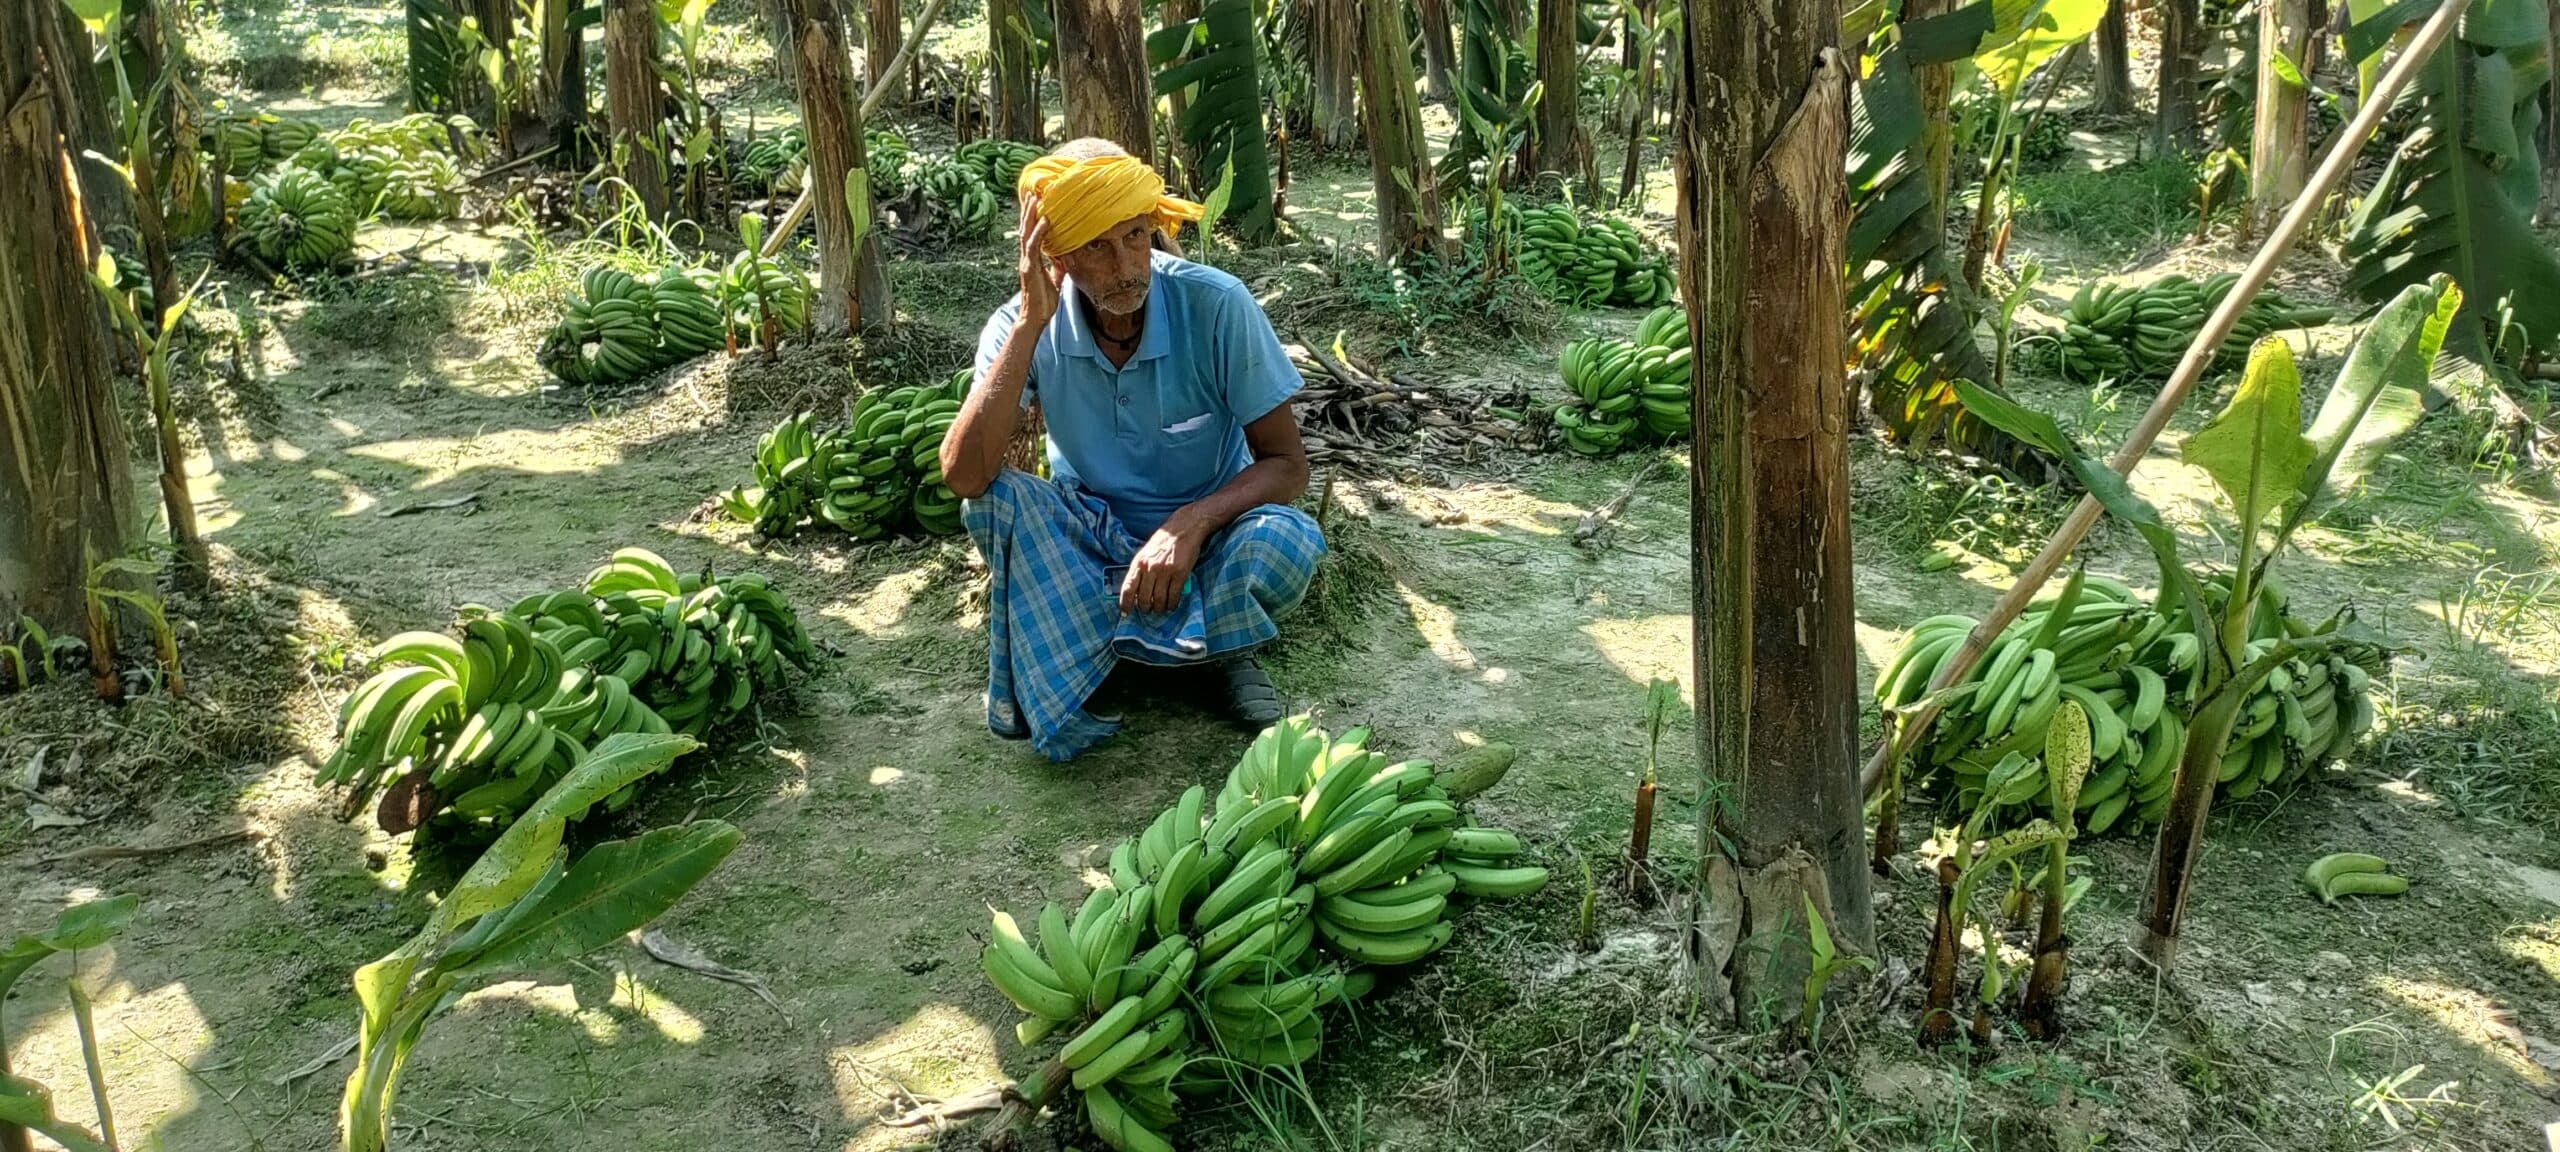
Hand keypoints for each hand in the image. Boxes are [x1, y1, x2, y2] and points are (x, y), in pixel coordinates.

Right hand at [1018, 195, 1066, 328]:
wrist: (1035, 318)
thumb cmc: (1044, 302)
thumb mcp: (1055, 281)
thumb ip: (1058, 269)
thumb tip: (1065, 259)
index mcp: (1032, 259)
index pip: (1030, 234)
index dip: (1032, 218)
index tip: (1035, 202)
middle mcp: (1026, 258)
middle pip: (1025, 229)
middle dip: (1028, 210)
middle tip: (1032, 192)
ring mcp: (1027, 262)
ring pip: (1026, 233)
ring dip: (1030, 215)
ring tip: (1035, 198)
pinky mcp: (1030, 269)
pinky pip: (1034, 246)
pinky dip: (1039, 232)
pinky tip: (1045, 221)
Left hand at [1120, 523, 1202, 615]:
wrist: (1184, 528)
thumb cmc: (1164, 541)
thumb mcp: (1146, 553)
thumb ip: (1140, 570)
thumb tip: (1136, 591)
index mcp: (1139, 562)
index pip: (1127, 588)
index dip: (1125, 604)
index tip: (1126, 613)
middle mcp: (1150, 568)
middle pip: (1144, 598)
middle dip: (1146, 608)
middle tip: (1149, 609)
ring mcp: (1165, 571)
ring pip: (1159, 600)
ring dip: (1160, 608)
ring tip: (1161, 609)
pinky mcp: (1180, 574)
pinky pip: (1174, 596)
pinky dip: (1172, 604)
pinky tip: (1172, 605)